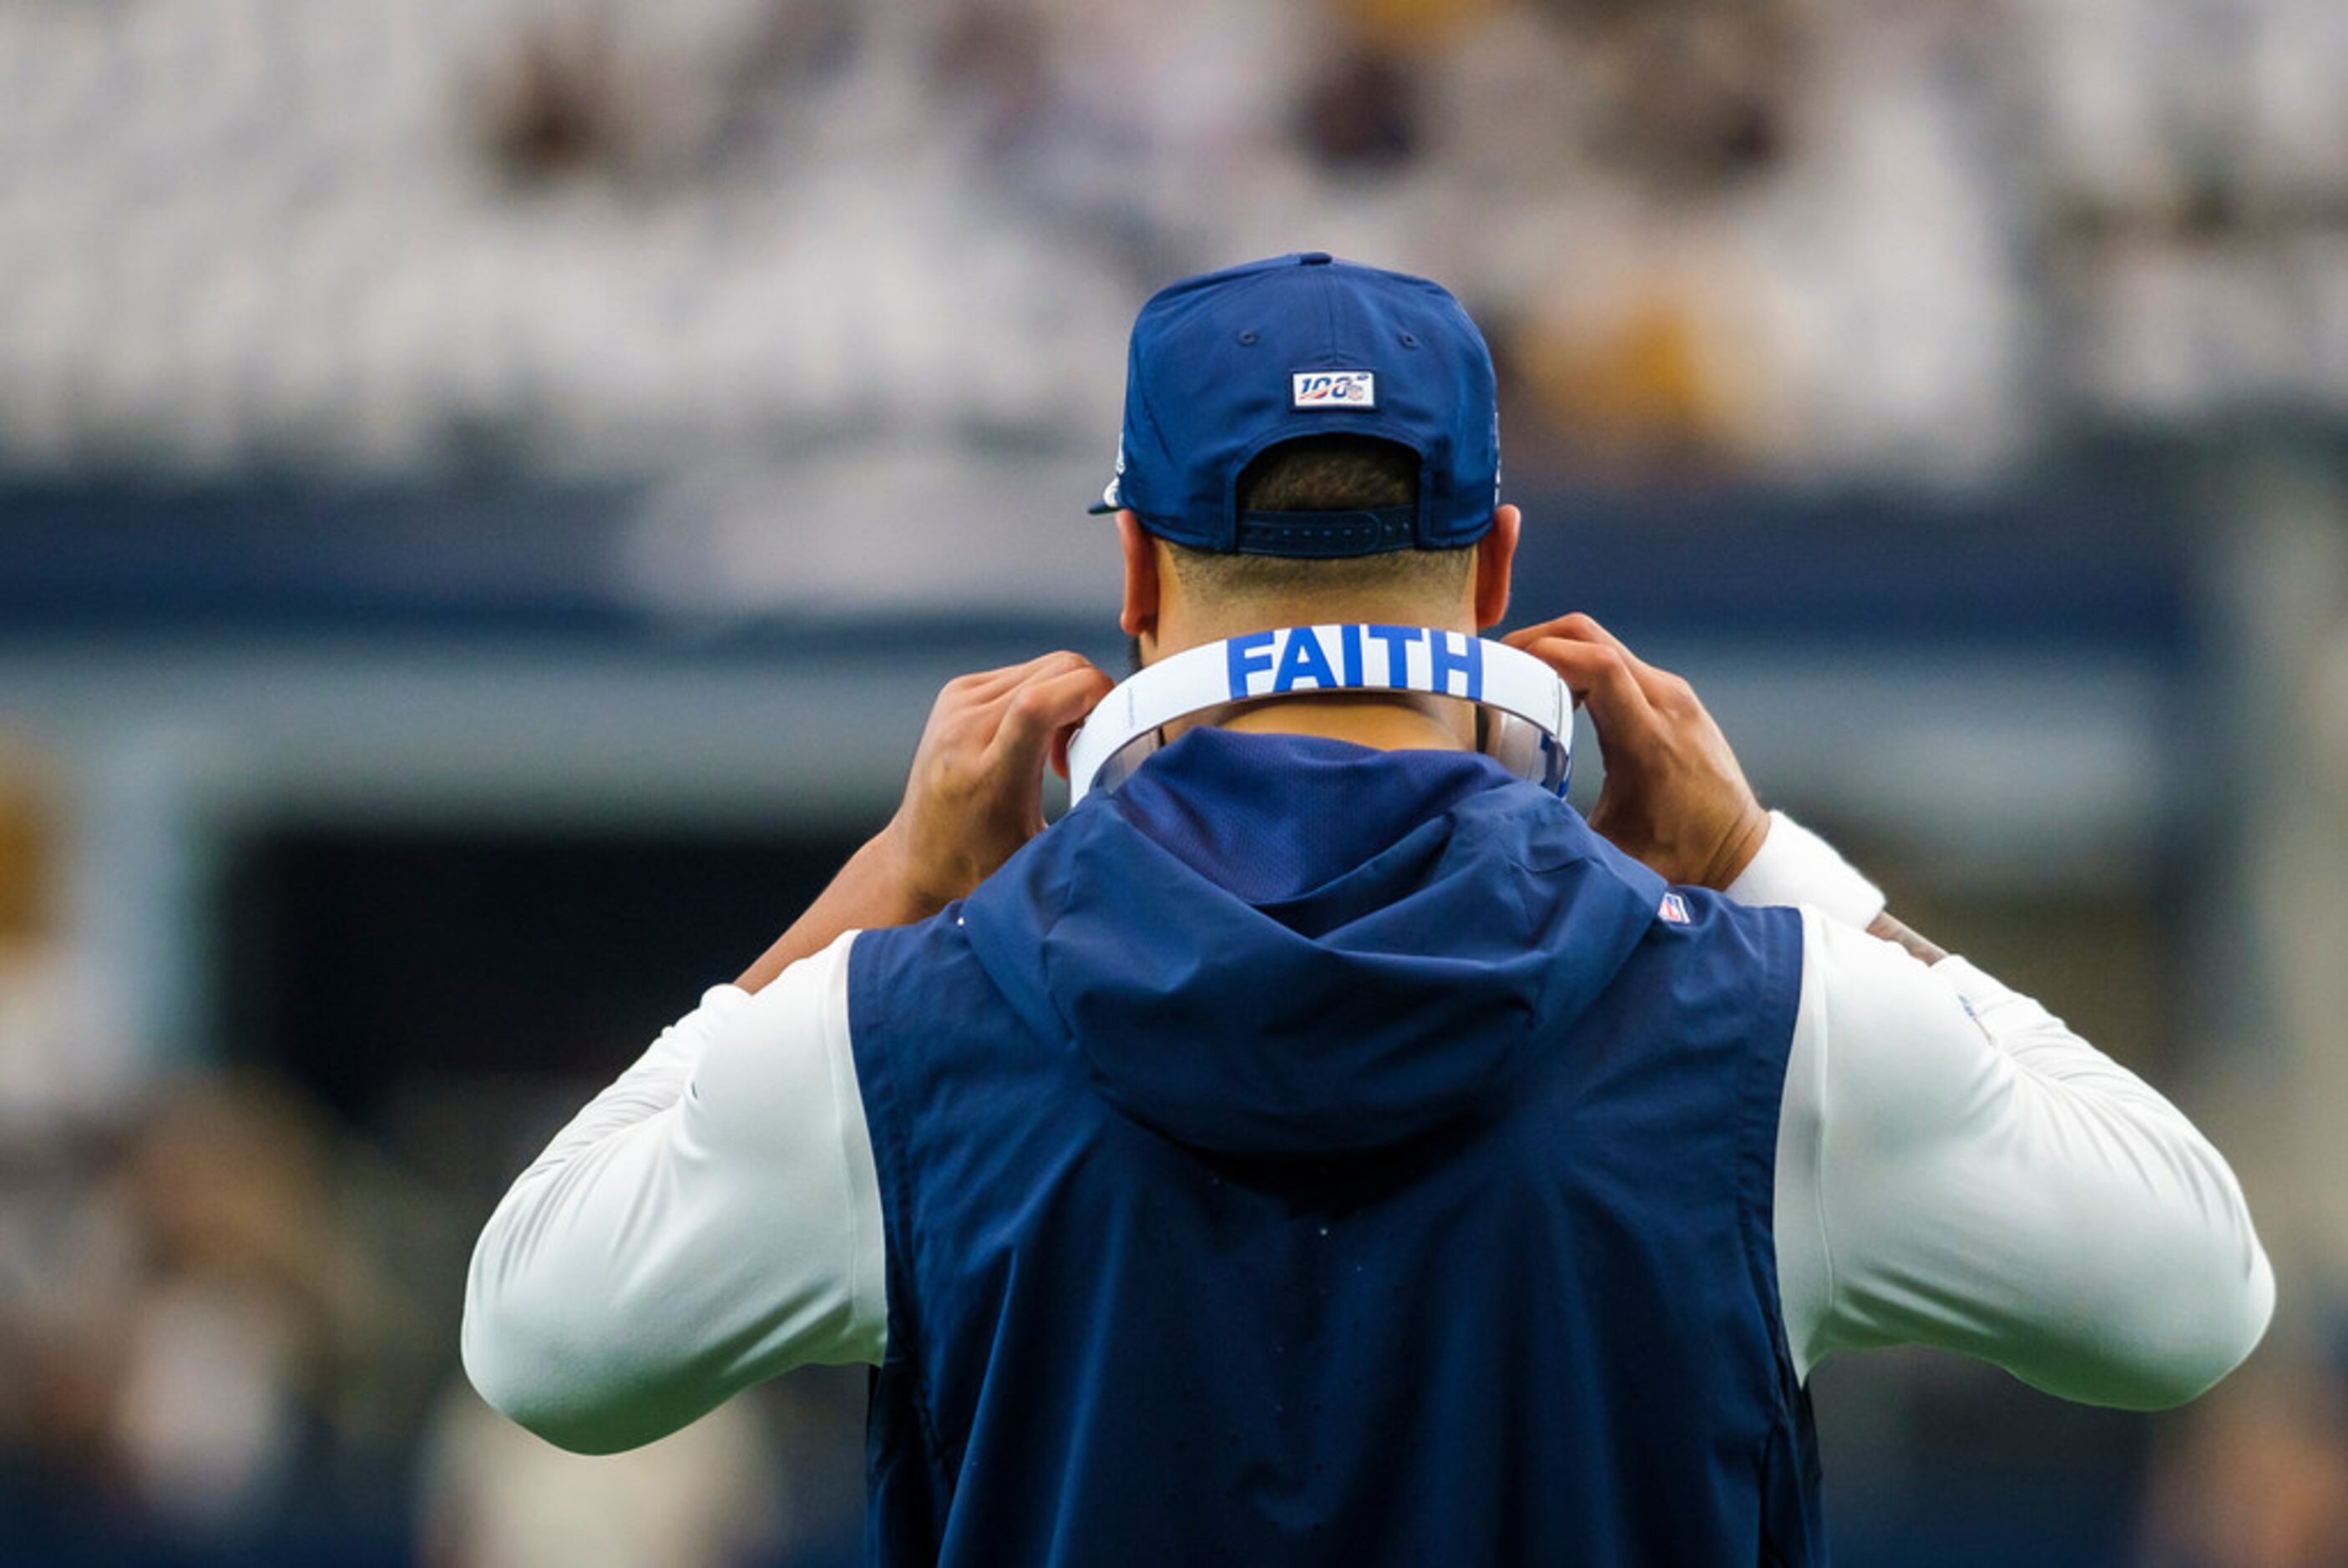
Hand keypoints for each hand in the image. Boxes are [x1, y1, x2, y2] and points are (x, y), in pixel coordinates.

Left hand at [875, 650, 1114, 912]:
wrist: (918, 861)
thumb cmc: (982, 866)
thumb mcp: (1044, 853)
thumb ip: (1088, 817)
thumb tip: (1144, 789)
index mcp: (988, 774)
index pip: (1039, 704)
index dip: (1092, 697)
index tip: (1111, 727)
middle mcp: (966, 729)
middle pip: (1059, 670)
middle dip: (1093, 698)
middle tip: (1087, 748)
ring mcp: (958, 704)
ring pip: (1049, 665)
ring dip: (1072, 697)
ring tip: (1059, 750)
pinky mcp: (958, 691)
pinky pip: (1027, 671)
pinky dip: (1049, 694)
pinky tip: (1037, 738)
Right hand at [1504, 613, 1767, 889]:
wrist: (1741, 853)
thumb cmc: (1680, 859)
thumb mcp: (1612, 855)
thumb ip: (1559, 832)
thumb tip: (1501, 816)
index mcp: (1650, 740)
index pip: (1598, 665)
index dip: (1542, 655)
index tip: (1500, 668)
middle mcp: (1667, 703)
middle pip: (1591, 635)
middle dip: (1536, 640)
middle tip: (1498, 665)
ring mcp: (1673, 694)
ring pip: (1601, 641)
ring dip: (1556, 650)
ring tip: (1519, 679)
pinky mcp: (1672, 695)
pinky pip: (1617, 659)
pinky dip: (1578, 663)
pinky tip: (1556, 693)